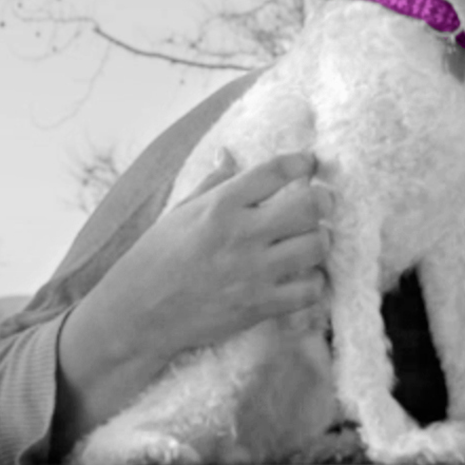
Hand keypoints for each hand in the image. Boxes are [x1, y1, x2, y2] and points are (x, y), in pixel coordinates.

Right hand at [82, 149, 335, 362]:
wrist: (140, 311)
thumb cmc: (156, 257)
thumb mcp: (180, 211)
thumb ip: (213, 182)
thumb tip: (229, 153)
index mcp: (221, 205)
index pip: (276, 172)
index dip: (301, 163)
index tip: (309, 164)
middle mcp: (242, 234)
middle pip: (309, 207)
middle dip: (324, 200)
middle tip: (322, 202)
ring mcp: (254, 271)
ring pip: (316, 246)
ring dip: (321, 240)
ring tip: (314, 239)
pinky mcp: (260, 305)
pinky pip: (310, 290)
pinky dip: (315, 282)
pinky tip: (305, 276)